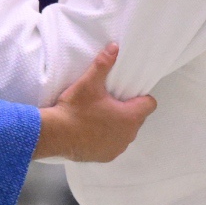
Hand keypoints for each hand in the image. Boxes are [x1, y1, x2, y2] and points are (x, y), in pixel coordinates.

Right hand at [35, 44, 154, 162]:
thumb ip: (103, 64)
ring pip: (125, 133)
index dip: (141, 97)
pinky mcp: (107, 156)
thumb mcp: (89, 83)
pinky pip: (114, 145)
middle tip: (109, 102)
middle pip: (137, 119)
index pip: (150, 104)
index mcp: (130, 117)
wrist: (56, 135)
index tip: (127, 94)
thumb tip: (114, 47)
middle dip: (127, 111)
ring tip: (99, 117)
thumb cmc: (75, 109)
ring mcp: (118, 148)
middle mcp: (128, 135)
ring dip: (117, 126)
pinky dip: (107, 139)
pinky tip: (93, 131)